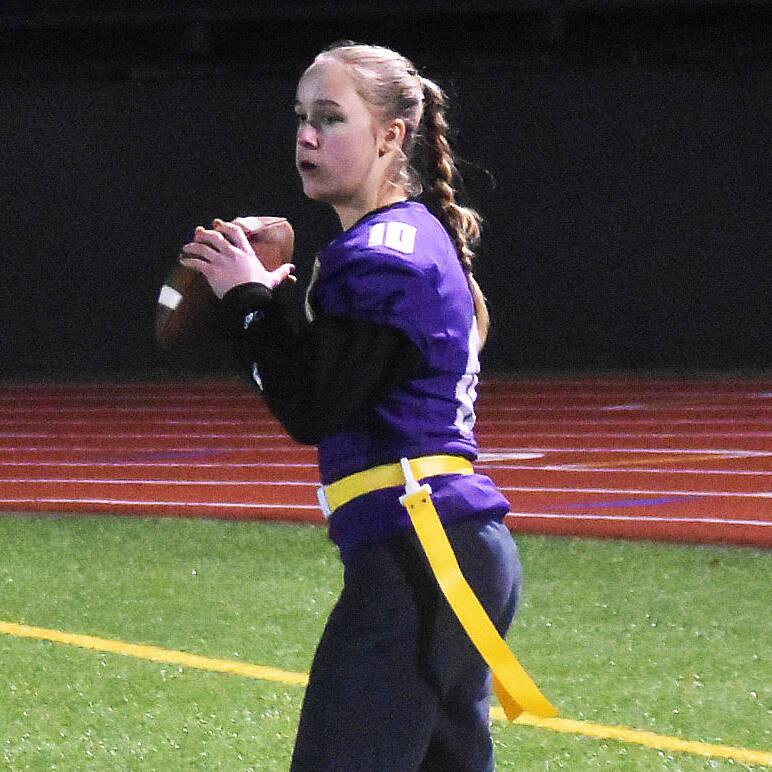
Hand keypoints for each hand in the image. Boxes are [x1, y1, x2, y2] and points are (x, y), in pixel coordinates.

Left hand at [179, 218, 294, 298]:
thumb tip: (292, 269)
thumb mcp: (272, 279)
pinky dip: (188, 261)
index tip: (219, 226)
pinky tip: (183, 261)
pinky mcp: (212, 271)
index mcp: (246, 253)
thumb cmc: (261, 289)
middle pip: (215, 236)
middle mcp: (232, 253)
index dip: (225, 226)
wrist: (250, 300)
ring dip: (192, 246)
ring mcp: (221, 261)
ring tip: (186, 248)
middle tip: (198, 234)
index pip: (235, 231)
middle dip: (204, 234)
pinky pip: (196, 262)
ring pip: (202, 247)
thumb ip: (281, 272)